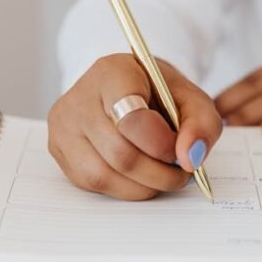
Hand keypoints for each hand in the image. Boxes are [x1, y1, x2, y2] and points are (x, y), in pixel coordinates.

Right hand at [47, 54, 222, 199]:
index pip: (132, 118)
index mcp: (112, 72)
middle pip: (120, 154)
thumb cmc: (158, 94)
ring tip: (162, 176)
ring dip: (143, 187)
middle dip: (158, 173)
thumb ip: (202, 123)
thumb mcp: (190, 98)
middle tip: (180, 173)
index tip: (180, 151)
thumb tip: (192, 158)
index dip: (162, 145)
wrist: (127, 89)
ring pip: (103, 175)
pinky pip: (91, 184)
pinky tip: (139, 176)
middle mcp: (79, 97)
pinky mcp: (59, 149)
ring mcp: (63, 125)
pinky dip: (124, 189)